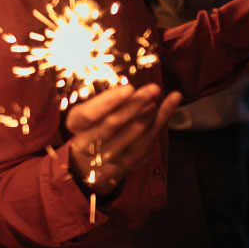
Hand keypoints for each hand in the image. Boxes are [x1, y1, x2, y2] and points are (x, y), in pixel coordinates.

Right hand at [64, 83, 179, 193]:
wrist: (96, 157)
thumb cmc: (96, 122)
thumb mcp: (94, 108)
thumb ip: (111, 97)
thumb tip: (133, 85)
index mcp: (75, 125)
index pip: (88, 114)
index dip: (108, 102)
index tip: (129, 89)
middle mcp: (88, 144)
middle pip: (112, 125)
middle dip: (134, 106)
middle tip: (151, 89)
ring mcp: (110, 157)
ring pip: (132, 135)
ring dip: (149, 115)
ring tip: (156, 98)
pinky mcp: (130, 162)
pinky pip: (149, 141)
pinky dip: (163, 119)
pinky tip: (173, 100)